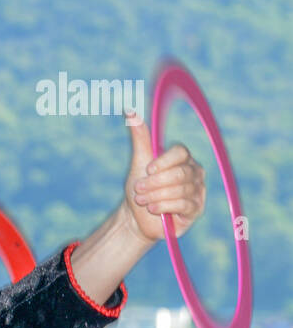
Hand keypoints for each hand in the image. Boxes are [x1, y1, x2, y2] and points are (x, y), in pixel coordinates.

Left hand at [123, 111, 206, 241]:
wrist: (137, 216)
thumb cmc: (139, 186)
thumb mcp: (138, 161)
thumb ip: (140, 137)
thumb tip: (130, 111)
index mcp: (182, 158)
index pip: (180, 152)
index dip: (163, 161)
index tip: (146, 170)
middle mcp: (194, 171)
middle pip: (179, 173)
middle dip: (154, 183)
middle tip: (138, 188)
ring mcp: (198, 190)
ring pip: (180, 190)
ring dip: (155, 196)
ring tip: (142, 200)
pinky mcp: (196, 208)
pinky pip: (183, 205)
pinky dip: (164, 206)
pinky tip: (153, 209)